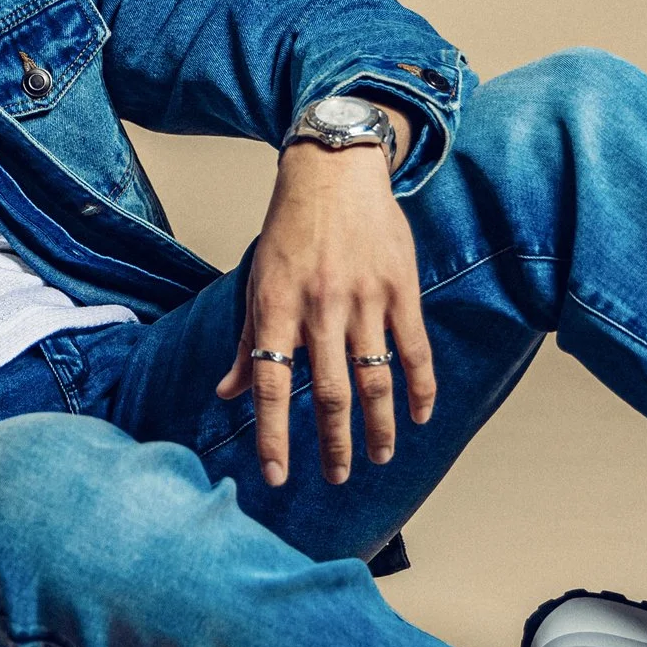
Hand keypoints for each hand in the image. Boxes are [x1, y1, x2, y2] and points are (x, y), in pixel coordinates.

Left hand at [213, 131, 435, 485]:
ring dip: (378, 426)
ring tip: (378, 457)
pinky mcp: (401, 287)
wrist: (334, 170)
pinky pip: (414, 349)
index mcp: (277, 306)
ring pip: (375, 379)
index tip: (276, 476)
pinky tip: (418, 416)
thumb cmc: (288, 228)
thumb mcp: (257, 280)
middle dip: (333, 443)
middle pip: (330, 392)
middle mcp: (321, 306)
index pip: (272, 385)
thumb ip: (246, 340)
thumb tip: (226, 393)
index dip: (274, 434)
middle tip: (336, 477)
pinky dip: (420, 388)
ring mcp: (365, 298)